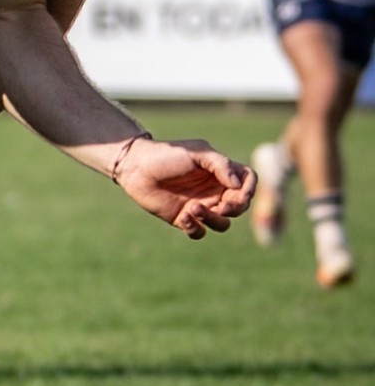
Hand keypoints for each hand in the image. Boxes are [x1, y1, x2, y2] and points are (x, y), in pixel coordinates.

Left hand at [113, 137, 254, 237]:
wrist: (135, 167)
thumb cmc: (167, 155)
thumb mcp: (197, 153)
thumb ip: (220, 164)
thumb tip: (237, 184)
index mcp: (221, 174)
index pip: (247, 184)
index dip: (249, 190)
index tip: (239, 193)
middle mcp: (214, 191)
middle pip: (239, 207)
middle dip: (234, 209)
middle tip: (220, 206)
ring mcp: (200, 206)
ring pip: (222, 224)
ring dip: (213, 220)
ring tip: (193, 209)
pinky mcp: (183, 218)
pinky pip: (199, 233)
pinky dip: (195, 229)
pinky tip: (184, 217)